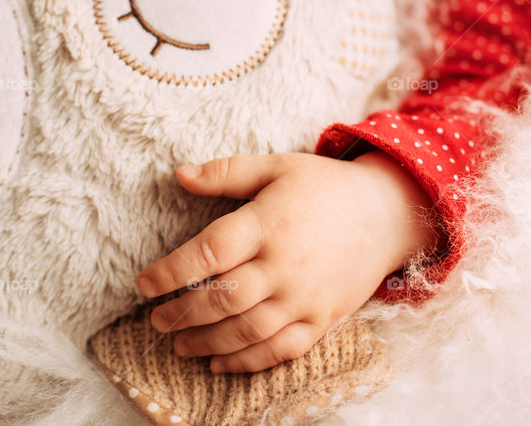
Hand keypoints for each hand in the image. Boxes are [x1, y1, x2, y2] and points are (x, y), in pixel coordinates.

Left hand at [135, 151, 442, 372]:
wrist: (387, 213)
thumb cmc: (325, 187)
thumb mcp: (277, 167)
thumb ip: (227, 173)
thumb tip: (178, 175)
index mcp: (268, 223)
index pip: (208, 253)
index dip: (170, 271)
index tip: (143, 283)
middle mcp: (285, 264)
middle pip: (223, 298)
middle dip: (182, 314)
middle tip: (158, 320)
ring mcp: (305, 296)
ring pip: (247, 330)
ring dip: (206, 343)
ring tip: (180, 344)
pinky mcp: (322, 318)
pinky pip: (281, 349)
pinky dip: (248, 362)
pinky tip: (220, 363)